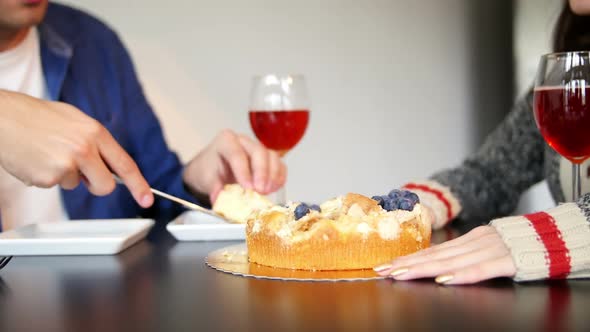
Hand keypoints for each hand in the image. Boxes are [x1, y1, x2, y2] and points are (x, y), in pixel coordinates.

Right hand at [0, 90, 152, 206]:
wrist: (2, 117)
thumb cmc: (36, 117)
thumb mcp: (75, 121)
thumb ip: (95, 142)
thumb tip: (110, 164)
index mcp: (95, 132)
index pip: (125, 164)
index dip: (139, 185)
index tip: (147, 199)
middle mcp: (84, 148)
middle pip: (106, 186)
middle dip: (96, 185)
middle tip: (80, 171)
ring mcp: (66, 164)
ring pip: (77, 185)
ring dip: (65, 175)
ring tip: (48, 153)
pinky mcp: (48, 177)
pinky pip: (55, 185)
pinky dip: (46, 176)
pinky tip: (36, 159)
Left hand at [182, 129, 286, 202]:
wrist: (213, 170)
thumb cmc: (210, 170)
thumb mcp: (206, 178)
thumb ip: (213, 187)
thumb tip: (219, 199)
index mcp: (226, 141)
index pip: (237, 153)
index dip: (243, 171)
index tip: (247, 187)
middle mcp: (244, 141)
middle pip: (259, 152)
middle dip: (262, 172)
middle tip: (260, 190)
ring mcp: (258, 149)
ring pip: (272, 157)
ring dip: (273, 176)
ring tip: (267, 192)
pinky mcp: (268, 159)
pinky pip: (279, 165)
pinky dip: (279, 178)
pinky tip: (273, 189)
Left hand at [374, 226, 516, 284]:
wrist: (553, 236)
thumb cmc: (517, 244)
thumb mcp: (486, 245)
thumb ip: (464, 254)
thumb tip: (437, 264)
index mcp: (469, 239)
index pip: (434, 251)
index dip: (410, 259)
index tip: (387, 266)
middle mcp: (475, 242)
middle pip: (436, 256)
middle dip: (407, 265)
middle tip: (383, 271)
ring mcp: (490, 250)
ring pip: (451, 261)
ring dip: (424, 269)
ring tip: (401, 275)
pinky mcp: (507, 260)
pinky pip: (482, 269)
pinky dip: (462, 275)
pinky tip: (444, 280)